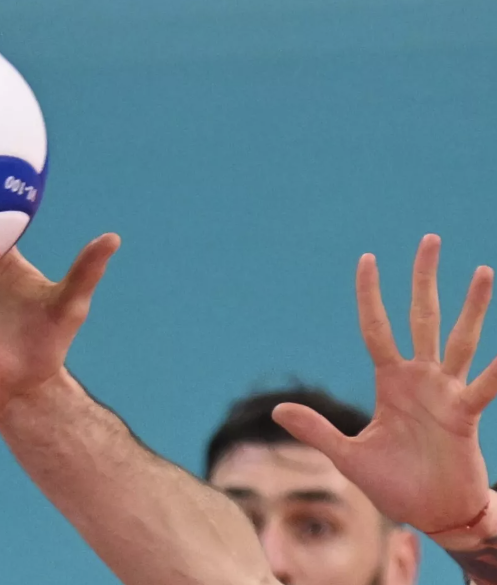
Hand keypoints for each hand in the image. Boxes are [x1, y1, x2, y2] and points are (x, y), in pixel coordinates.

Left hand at [274, 235, 496, 534]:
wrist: (432, 515)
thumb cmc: (394, 485)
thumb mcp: (347, 456)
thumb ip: (316, 430)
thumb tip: (277, 409)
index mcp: (390, 382)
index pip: (376, 328)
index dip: (370, 295)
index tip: (367, 259)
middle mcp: (420, 379)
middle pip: (422, 318)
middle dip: (423, 280)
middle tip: (429, 239)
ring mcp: (446, 393)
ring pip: (460, 339)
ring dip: (473, 306)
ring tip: (483, 270)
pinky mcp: (466, 416)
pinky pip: (486, 386)